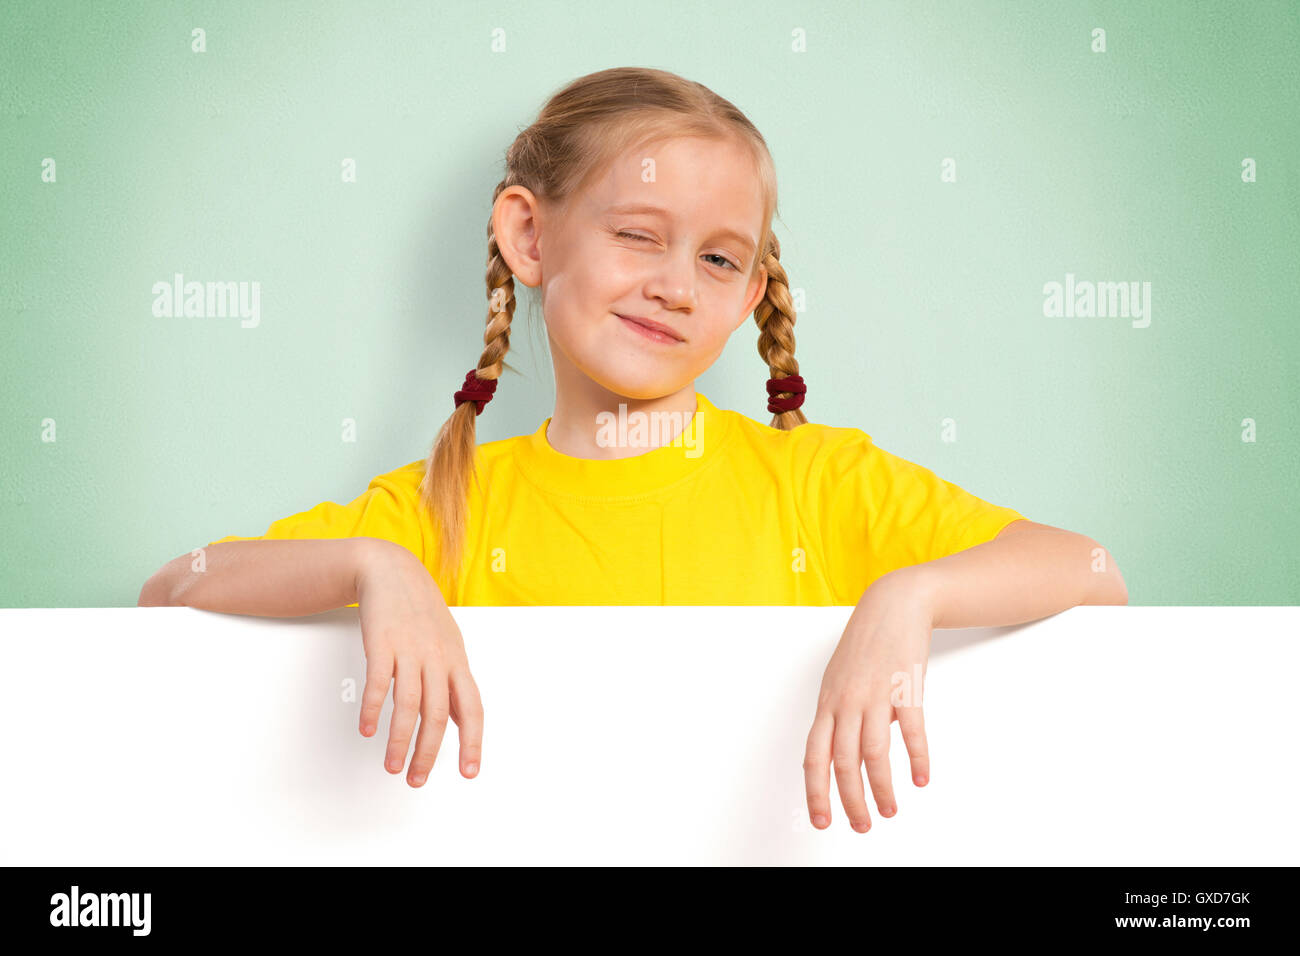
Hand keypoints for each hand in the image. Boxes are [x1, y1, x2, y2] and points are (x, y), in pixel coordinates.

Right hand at [354, 540, 482, 786]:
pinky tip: (367, 729)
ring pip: (410, 704)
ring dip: (399, 740)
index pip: (472, 708)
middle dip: (428, 753)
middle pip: (438, 715)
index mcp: (456, 662)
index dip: (473, 742)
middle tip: (417, 779)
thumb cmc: (420, 612)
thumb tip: (459, 720)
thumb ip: (453, 683)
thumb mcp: (448, 645)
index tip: (470, 771)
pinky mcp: (382, 642)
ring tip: (391, 765)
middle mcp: (437, 658)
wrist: (391, 570)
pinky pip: (379, 682)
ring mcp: (410, 649)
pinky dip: (374, 708)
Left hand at [804, 567, 935, 830]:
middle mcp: (846, 701)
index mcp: (828, 703)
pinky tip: (921, 778)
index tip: (822, 820)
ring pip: (872, 752)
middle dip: (850, 800)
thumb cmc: (866, 644)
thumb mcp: (842, 680)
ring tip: (890, 811)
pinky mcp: (905, 686)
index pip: (814, 756)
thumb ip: (843, 716)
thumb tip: (852, 753)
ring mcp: (875, 694)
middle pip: (842, 761)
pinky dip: (917, 757)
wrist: (893, 604)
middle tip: (861, 826)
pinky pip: (911, 729)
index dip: (816, 791)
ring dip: (881, 787)